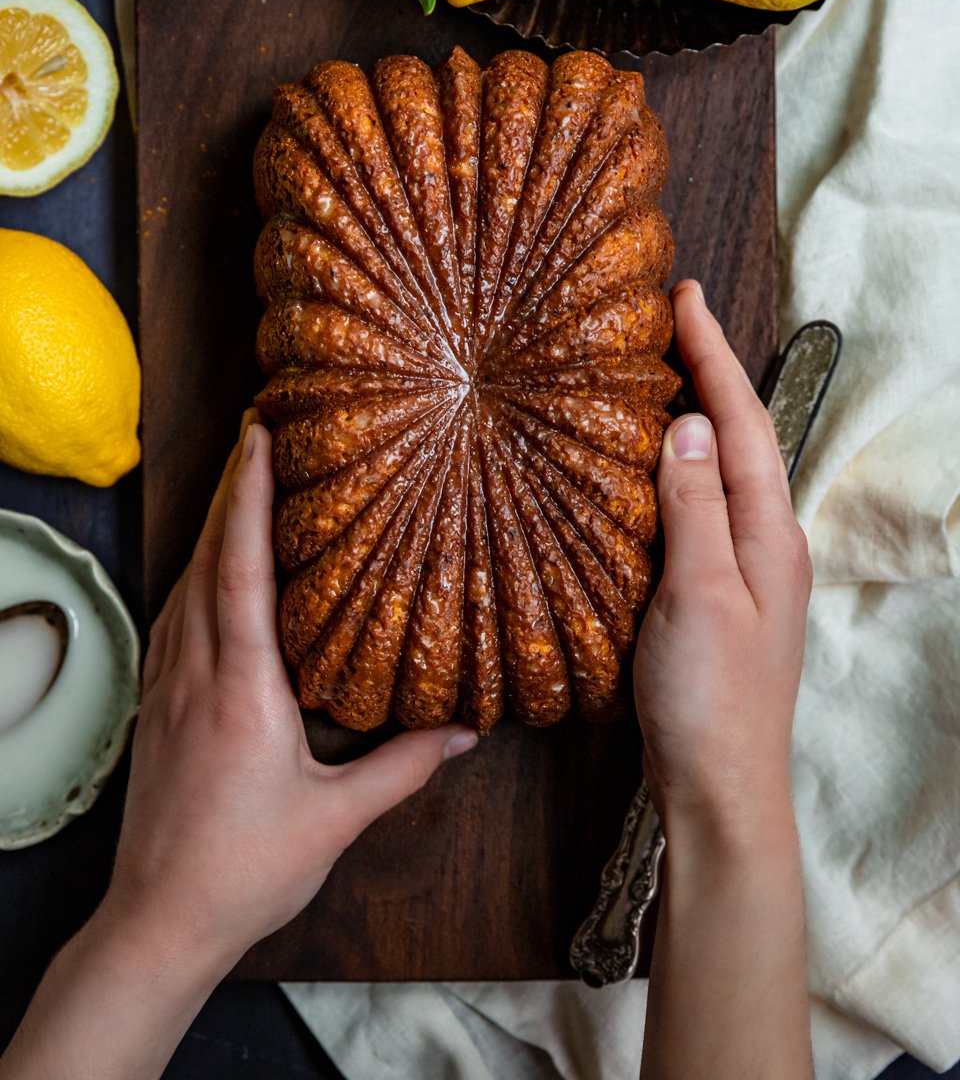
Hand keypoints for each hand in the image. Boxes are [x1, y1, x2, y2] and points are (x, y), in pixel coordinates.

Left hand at [103, 411, 477, 972]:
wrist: (157, 922)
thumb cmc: (244, 871)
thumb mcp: (337, 819)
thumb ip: (403, 766)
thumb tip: (464, 731)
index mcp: (241, 690)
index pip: (239, 570)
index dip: (248, 498)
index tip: (260, 439)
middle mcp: (195, 675)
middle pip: (204, 560)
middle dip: (228, 490)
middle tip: (255, 436)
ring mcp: (167, 688)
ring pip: (182, 585)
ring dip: (208, 529)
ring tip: (237, 487)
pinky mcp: (156, 707)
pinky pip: (172, 618)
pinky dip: (192, 575)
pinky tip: (207, 574)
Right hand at [635, 281, 814, 1079]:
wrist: (719, 786)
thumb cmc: (712, 698)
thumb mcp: (700, 593)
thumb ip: (694, 507)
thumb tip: (684, 425)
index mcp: (770, 532)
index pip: (741, 423)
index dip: (712, 357)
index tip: (684, 299)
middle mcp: (765, 541)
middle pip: (737, 439)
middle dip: (707, 375)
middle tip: (666, 325)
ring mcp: (741, 569)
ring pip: (716, 473)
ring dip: (691, 419)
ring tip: (652, 377)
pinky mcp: (712, 594)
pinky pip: (696, 511)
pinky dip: (673, 473)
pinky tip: (642, 472)